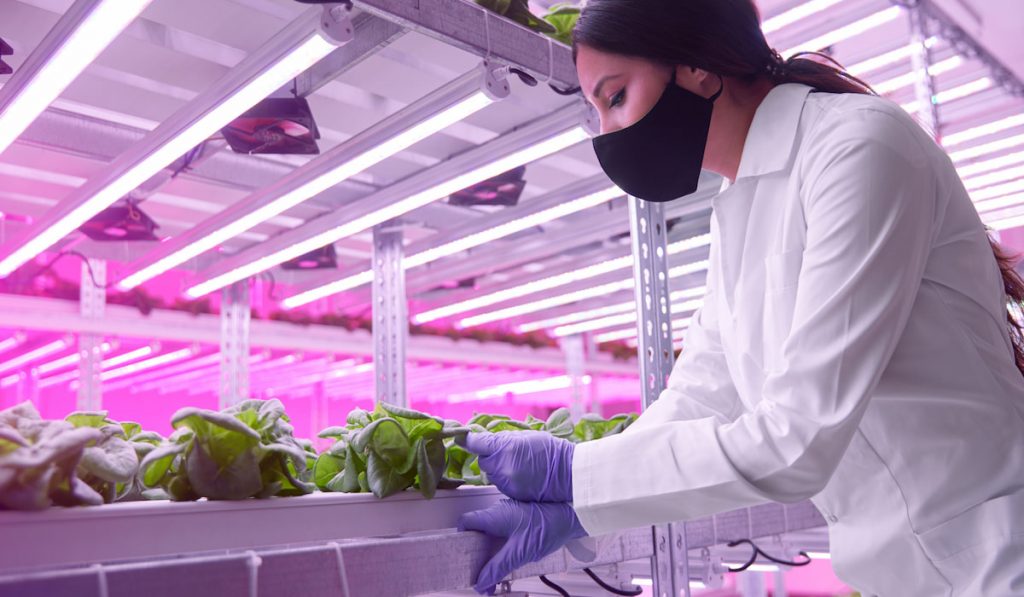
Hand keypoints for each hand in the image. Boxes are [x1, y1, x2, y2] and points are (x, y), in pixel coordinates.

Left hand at [459, 431, 573, 501]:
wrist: (569, 473)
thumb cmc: (551, 451)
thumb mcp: (527, 436)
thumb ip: (503, 439)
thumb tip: (484, 439)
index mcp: (505, 448)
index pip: (477, 443)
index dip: (468, 439)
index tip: (462, 437)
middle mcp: (502, 466)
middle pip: (483, 460)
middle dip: (491, 456)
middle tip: (508, 453)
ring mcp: (506, 482)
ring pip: (490, 473)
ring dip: (498, 468)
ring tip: (519, 464)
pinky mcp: (511, 493)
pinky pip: (500, 484)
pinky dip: (505, 478)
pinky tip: (521, 475)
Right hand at [459, 499, 586, 594]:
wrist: (571, 516)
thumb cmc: (547, 527)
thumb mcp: (520, 552)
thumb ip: (498, 568)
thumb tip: (480, 582)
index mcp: (493, 516)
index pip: (465, 523)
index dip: (460, 540)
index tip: (462, 559)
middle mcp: (498, 514)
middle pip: (476, 533)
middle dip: (475, 557)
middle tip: (477, 576)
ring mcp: (508, 517)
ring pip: (489, 537)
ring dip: (488, 557)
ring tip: (491, 579)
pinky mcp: (518, 523)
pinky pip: (501, 537)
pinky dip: (499, 552)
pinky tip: (504, 567)